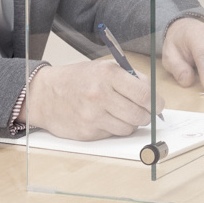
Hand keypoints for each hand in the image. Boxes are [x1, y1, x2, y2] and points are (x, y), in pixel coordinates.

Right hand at [22, 59, 159, 139]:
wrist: (45, 94)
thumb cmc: (78, 79)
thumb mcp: (104, 68)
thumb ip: (130, 78)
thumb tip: (154, 97)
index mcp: (107, 74)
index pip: (144, 94)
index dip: (156, 102)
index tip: (158, 105)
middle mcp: (100, 95)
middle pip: (139, 115)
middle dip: (146, 115)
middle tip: (144, 112)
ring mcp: (92, 116)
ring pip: (128, 128)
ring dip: (130, 123)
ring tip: (122, 113)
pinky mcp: (87, 132)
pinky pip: (112, 134)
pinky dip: (114, 128)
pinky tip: (105, 118)